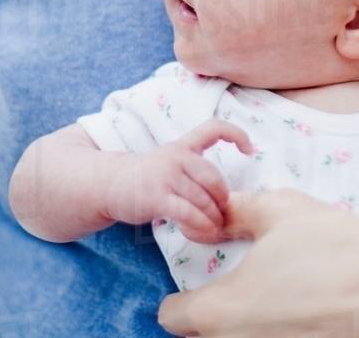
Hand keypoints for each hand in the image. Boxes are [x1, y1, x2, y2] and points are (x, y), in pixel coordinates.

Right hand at [102, 118, 252, 244]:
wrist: (108, 184)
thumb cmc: (145, 178)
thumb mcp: (169, 162)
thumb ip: (194, 169)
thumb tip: (224, 196)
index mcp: (183, 146)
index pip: (214, 128)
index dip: (237, 134)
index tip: (250, 149)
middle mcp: (176, 156)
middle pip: (214, 177)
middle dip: (223, 198)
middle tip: (223, 211)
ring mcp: (166, 176)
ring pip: (203, 198)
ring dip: (214, 216)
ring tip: (215, 225)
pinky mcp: (157, 197)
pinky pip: (189, 213)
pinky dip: (202, 224)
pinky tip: (205, 230)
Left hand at [157, 189, 358, 336]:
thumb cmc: (339, 248)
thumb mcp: (280, 211)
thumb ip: (235, 212)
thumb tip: (211, 216)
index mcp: (217, 311)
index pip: (172, 316)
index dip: (184, 298)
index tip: (205, 287)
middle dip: (215, 320)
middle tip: (250, 295)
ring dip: (246, 330)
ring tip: (282, 307)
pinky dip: (280, 336)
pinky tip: (303, 323)